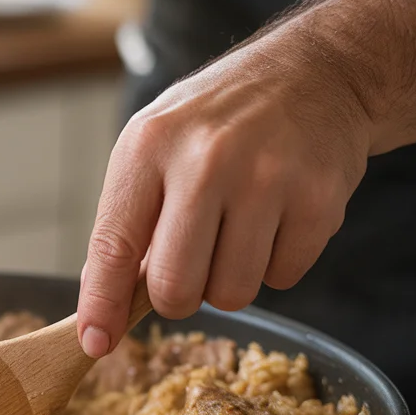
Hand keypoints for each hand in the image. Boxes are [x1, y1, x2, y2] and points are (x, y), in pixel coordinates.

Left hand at [77, 28, 372, 356]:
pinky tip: (277, 216)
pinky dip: (275, 263)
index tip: (96, 342)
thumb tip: (101, 308)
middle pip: (174, 287)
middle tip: (188, 264)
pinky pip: (282, 279)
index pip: (113, 246)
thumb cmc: (217, 121)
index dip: (102, 304)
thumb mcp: (153, 147)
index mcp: (149, 146)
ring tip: (236, 229)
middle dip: (176, 295)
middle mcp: (206, 160)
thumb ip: (125, 220)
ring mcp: (268, 179)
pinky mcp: (319, 200)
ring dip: (228, 280)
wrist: (315, 72)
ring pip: (231, 294)